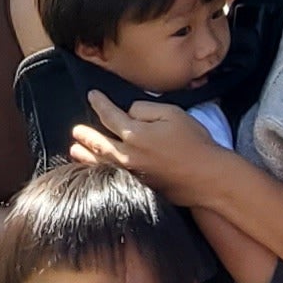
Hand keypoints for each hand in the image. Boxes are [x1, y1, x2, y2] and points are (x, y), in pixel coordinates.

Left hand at [67, 87, 238, 195]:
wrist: (207, 177)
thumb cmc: (194, 143)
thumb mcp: (172, 113)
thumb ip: (145, 110)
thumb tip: (129, 113)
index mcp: (135, 134)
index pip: (110, 116)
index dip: (100, 103)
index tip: (92, 95)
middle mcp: (127, 156)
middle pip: (99, 143)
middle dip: (86, 135)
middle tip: (76, 131)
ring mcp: (131, 174)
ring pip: (101, 163)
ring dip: (86, 156)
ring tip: (75, 151)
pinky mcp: (139, 186)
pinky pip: (111, 175)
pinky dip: (99, 170)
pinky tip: (97, 169)